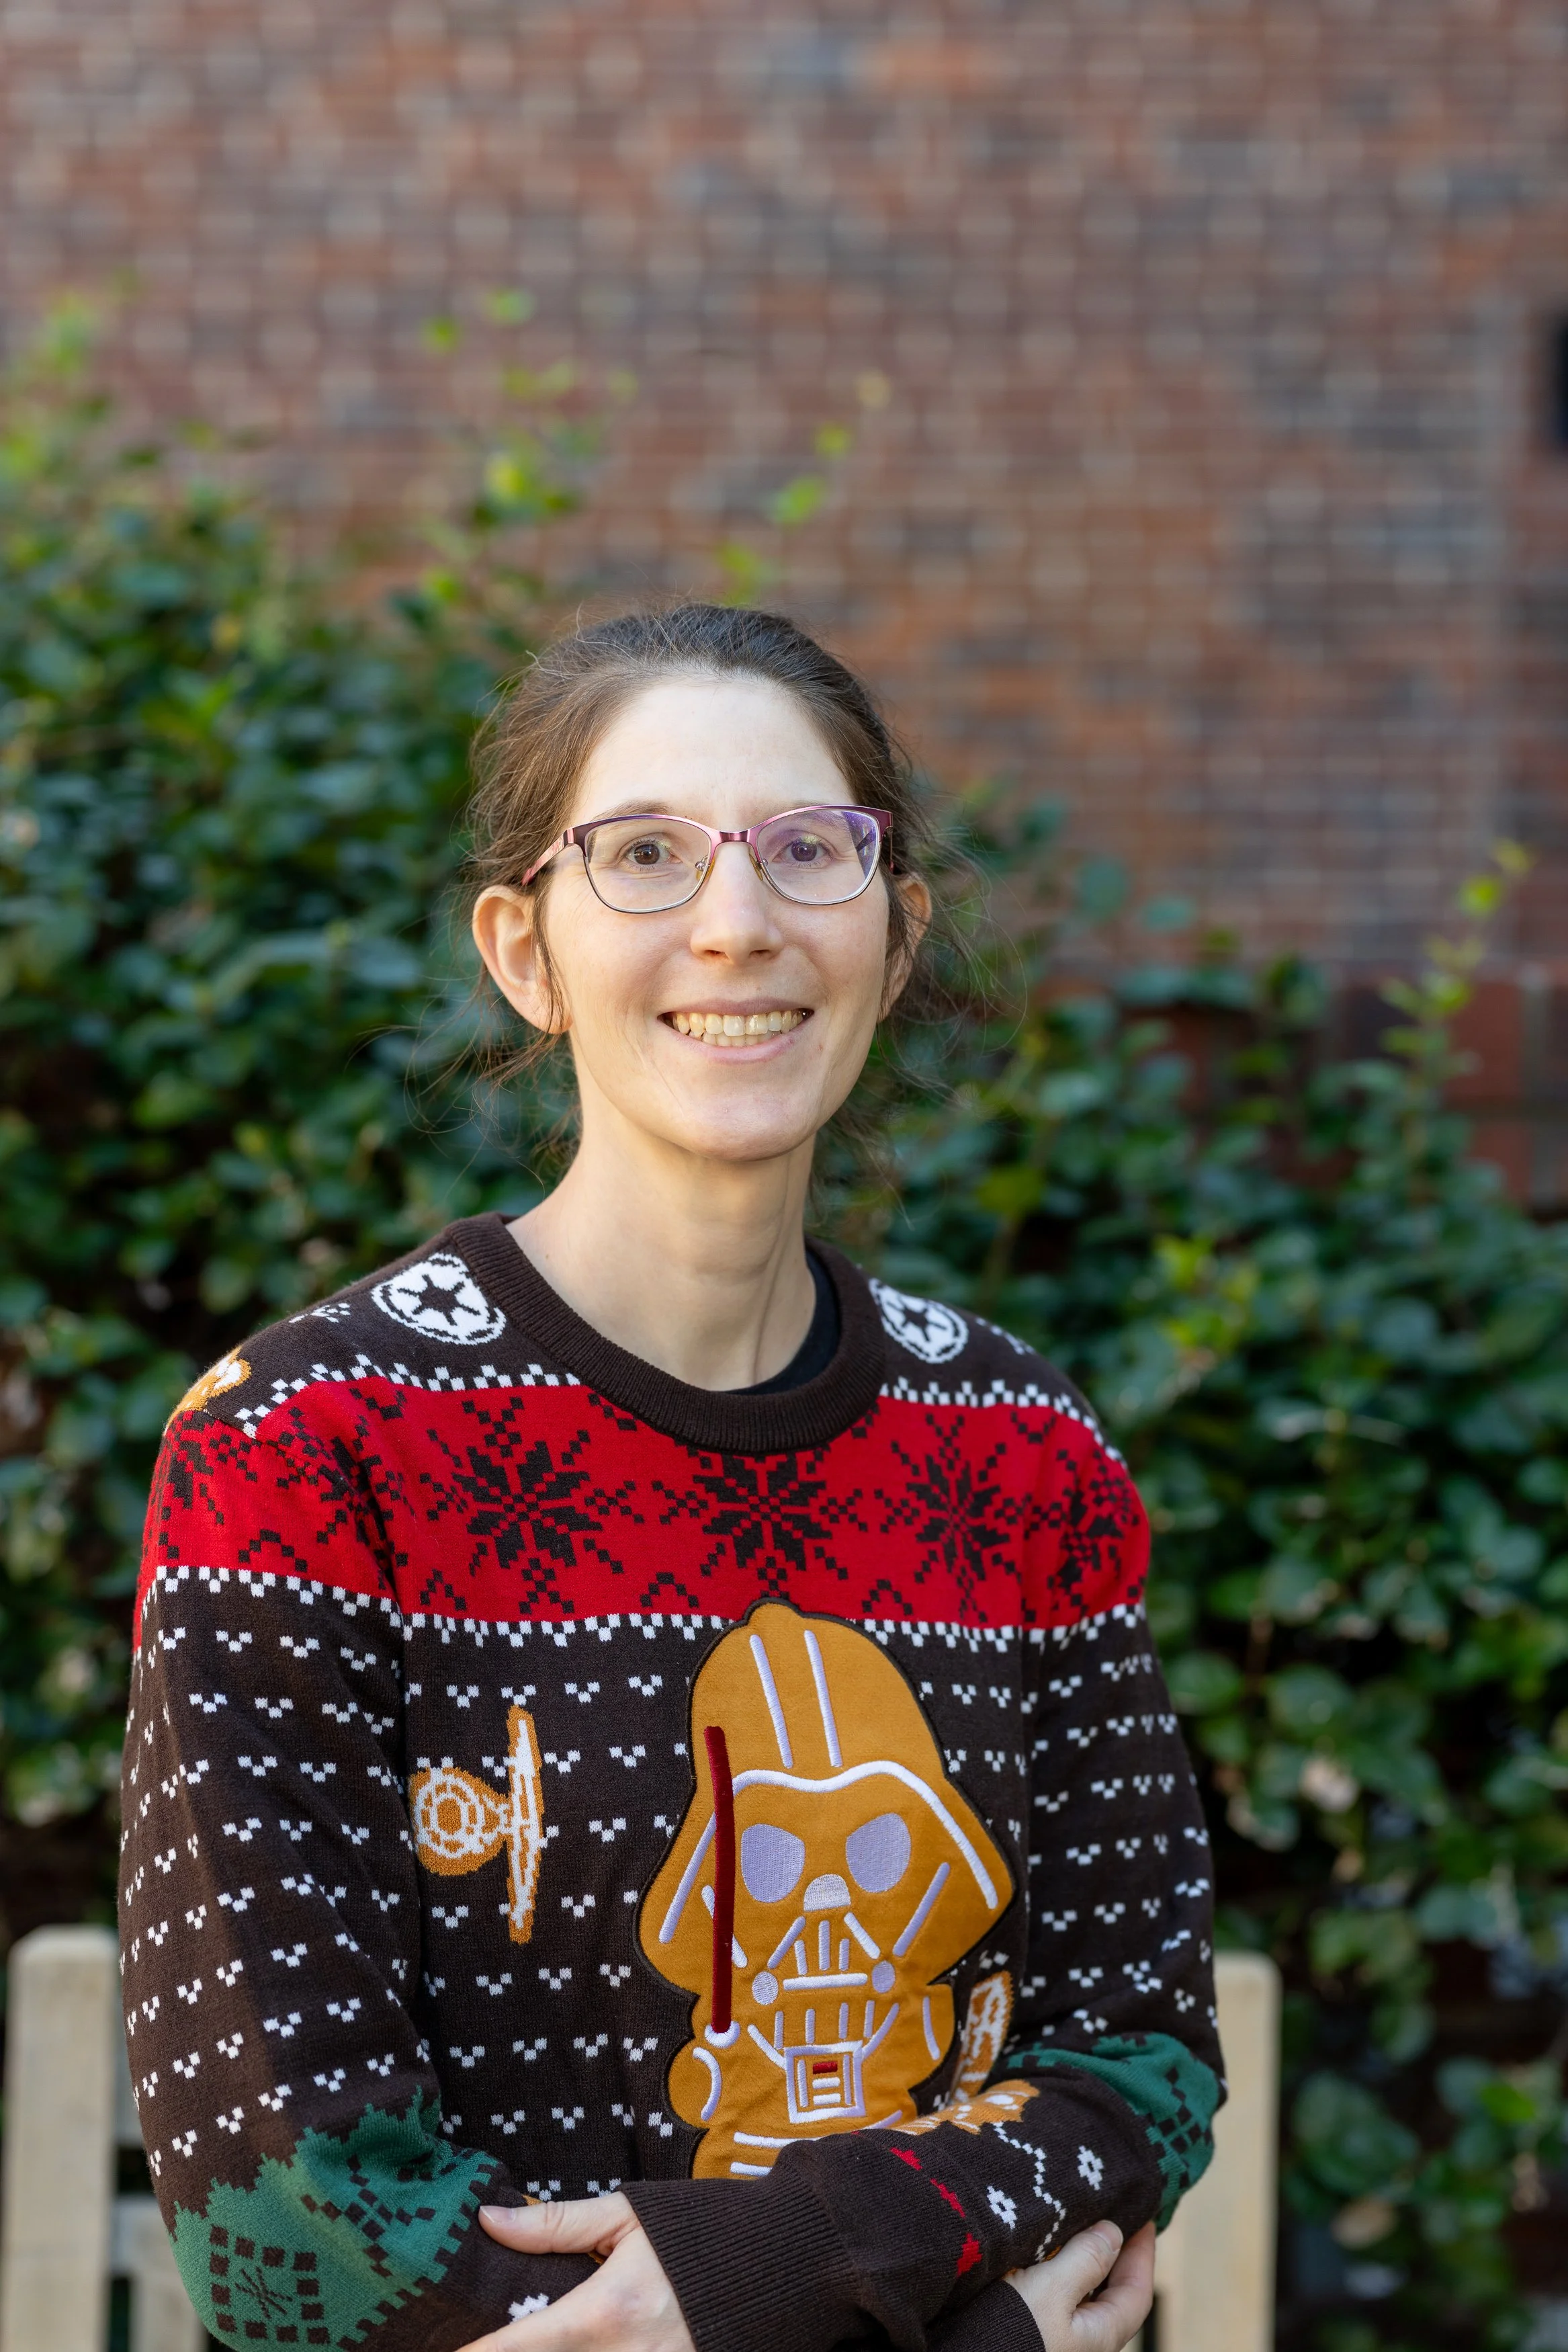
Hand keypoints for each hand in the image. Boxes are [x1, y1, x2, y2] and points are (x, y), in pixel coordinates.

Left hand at [455, 2194, 696, 2351]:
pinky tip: (585, 2351)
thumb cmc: (695, 2235)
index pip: (515, 2348)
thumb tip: (488, 2219)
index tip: (448, 2351)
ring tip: (541, 2343)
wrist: (774, 2266)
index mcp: (603, 2312)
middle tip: (489, 2343)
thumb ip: (555, 2224)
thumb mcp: (627, 2217)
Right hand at [1004, 2221, 1154, 2351]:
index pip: (1137, 2291)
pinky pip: (1061, 2295)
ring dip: (1088, 2259)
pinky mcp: (1036, 2328)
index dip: (1143, 2253)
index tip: (1144, 2217)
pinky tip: (1050, 2251)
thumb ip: (1087, 2260)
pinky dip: (1063, 2269)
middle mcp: (1085, 2340)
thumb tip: (1113, 2234)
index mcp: (1101, 2335)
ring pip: (1086, 2293)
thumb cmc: (1013, 2331)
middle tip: (1116, 2216)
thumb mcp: (1053, 2289)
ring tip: (1083, 2225)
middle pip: (1114, 2293)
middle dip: (1118, 2255)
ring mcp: (1061, 2336)